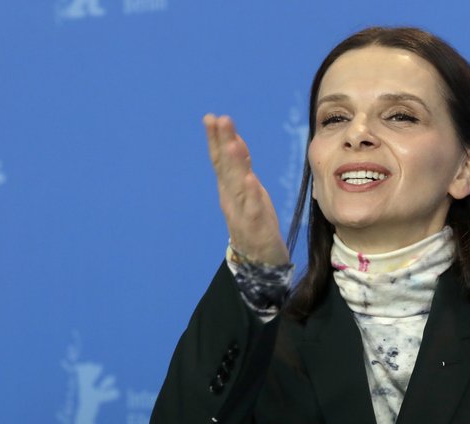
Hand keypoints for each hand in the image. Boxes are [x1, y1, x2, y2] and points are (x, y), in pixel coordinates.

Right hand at [203, 114, 289, 265]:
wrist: (259, 260)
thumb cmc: (253, 220)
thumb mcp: (247, 190)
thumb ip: (241, 167)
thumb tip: (235, 140)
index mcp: (229, 187)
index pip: (220, 160)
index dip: (215, 139)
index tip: (210, 117)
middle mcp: (230, 197)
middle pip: (225, 168)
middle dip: (222, 143)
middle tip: (219, 120)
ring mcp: (241, 211)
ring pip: (236, 184)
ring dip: (234, 164)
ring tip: (232, 144)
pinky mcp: (255, 225)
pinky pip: (252, 208)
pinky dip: (249, 194)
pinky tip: (249, 180)